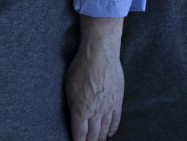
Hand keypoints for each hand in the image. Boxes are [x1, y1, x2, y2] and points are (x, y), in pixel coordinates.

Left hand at [65, 17, 124, 140]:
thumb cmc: (81, 66)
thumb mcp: (68, 86)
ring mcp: (108, 107)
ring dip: (100, 138)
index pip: (79, 133)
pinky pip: (116, 119)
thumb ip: (72, 103)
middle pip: (93, 134)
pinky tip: (109, 133)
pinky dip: (112, 128)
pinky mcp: (118, 100)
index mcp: (80, 109)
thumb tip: (74, 115)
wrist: (100, 54)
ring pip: (104, 129)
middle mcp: (95, 111)